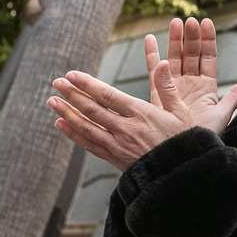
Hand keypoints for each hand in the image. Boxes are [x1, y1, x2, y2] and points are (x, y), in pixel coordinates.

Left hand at [49, 70, 190, 171]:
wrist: (181, 175)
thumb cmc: (184, 141)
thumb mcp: (182, 112)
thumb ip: (167, 87)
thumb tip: (161, 62)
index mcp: (141, 114)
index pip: (108, 96)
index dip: (88, 85)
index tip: (72, 75)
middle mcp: (126, 129)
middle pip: (92, 110)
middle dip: (72, 95)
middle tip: (56, 82)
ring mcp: (118, 145)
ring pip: (87, 127)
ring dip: (67, 113)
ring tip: (52, 101)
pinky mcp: (115, 158)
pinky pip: (89, 145)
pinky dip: (73, 134)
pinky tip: (61, 125)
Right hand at [145, 18, 236, 135]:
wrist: (184, 149)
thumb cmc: (204, 135)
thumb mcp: (222, 114)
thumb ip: (234, 97)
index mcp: (207, 86)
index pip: (208, 58)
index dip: (207, 40)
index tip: (206, 22)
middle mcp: (190, 83)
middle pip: (191, 54)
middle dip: (191, 37)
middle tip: (190, 20)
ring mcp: (173, 86)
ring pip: (174, 58)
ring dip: (174, 40)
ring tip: (175, 22)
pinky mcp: (157, 92)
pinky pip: (152, 71)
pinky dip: (151, 55)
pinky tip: (149, 38)